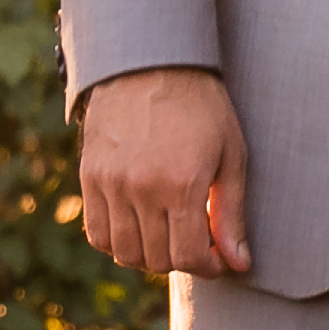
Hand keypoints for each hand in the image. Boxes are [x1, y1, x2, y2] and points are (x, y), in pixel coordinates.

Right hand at [77, 67, 251, 276]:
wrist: (151, 63)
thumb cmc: (201, 107)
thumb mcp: (230, 155)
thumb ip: (231, 213)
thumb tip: (239, 264)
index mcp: (182, 184)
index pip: (189, 257)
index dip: (208, 267)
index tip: (216, 259)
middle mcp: (141, 189)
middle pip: (157, 259)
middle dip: (181, 260)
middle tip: (194, 242)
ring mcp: (111, 183)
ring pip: (125, 253)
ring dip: (149, 256)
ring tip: (166, 235)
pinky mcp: (89, 177)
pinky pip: (97, 233)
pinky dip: (117, 242)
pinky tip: (138, 227)